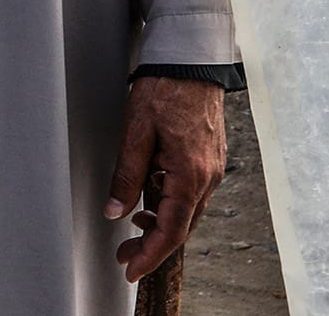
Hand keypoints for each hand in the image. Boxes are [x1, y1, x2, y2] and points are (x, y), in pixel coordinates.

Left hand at [105, 77, 226, 282]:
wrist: (191, 60)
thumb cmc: (165, 89)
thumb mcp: (136, 132)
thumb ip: (126, 175)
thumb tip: (115, 210)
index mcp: (190, 174)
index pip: (171, 231)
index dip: (150, 256)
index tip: (131, 268)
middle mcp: (208, 176)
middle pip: (182, 227)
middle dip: (153, 245)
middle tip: (124, 252)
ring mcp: (213, 167)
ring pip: (189, 212)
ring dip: (162, 225)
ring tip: (135, 226)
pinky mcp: (211, 158)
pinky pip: (193, 194)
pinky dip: (173, 205)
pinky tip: (153, 199)